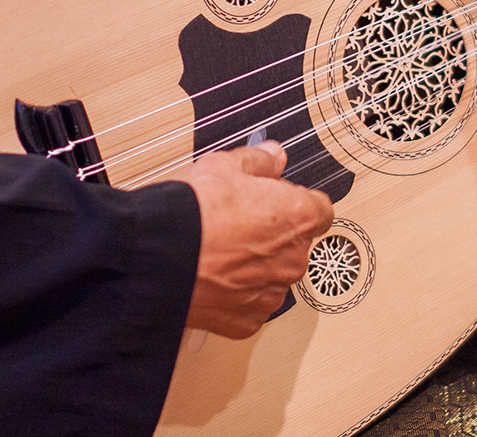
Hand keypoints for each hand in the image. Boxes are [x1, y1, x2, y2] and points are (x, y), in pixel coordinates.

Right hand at [175, 140, 332, 338]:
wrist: (156, 260)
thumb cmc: (191, 214)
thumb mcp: (224, 167)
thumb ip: (258, 160)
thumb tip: (273, 155)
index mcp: (297, 216)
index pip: (319, 209)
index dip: (295, 202)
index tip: (277, 200)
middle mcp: (293, 258)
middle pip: (294, 244)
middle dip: (272, 234)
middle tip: (237, 224)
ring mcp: (272, 292)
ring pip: (273, 275)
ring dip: (256, 266)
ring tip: (219, 252)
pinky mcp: (248, 320)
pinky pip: (251, 304)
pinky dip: (237, 294)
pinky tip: (213, 278)